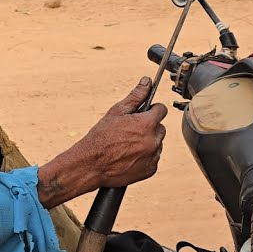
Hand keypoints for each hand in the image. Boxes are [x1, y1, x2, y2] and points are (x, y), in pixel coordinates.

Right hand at [37, 77, 167, 206]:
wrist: (91, 165)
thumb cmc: (101, 137)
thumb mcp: (116, 112)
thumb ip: (135, 96)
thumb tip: (147, 81)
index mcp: (147, 124)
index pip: (161, 110)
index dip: (151, 110)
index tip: (142, 114)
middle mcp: (154, 140)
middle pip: (160, 128)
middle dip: (149, 128)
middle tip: (130, 131)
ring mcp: (153, 156)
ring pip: (156, 144)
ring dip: (147, 143)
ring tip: (127, 145)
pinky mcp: (150, 170)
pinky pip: (153, 159)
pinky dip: (144, 157)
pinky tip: (129, 156)